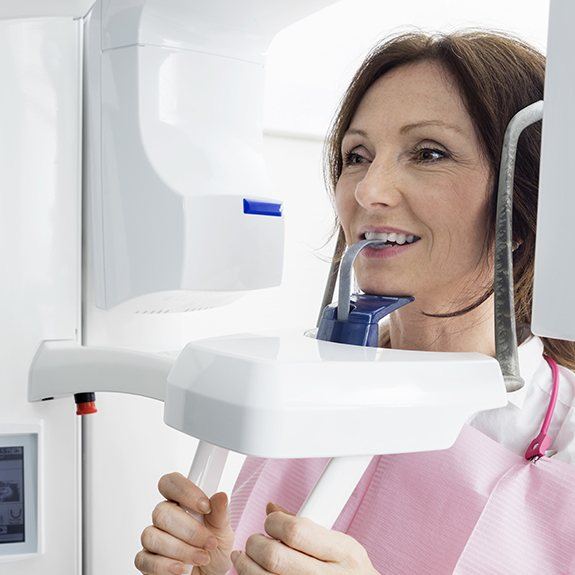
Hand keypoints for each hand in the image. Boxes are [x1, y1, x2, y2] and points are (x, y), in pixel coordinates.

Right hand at [135, 472, 234, 574]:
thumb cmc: (214, 549)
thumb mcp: (223, 531)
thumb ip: (220, 513)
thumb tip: (220, 496)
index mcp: (181, 502)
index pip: (171, 483)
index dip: (185, 491)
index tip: (205, 506)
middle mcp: (164, 516)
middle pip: (161, 511)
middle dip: (189, 529)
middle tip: (209, 542)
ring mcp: (153, 537)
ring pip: (153, 536)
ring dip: (180, 549)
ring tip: (202, 558)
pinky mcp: (146, 560)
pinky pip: (145, 559)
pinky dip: (165, 566)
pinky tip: (182, 569)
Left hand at [231, 502, 378, 574]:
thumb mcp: (344, 548)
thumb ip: (309, 528)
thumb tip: (272, 508)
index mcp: (343, 554)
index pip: (295, 530)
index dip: (274, 522)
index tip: (271, 521)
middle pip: (274, 557)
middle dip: (255, 543)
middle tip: (254, 541)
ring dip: (246, 565)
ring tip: (245, 558)